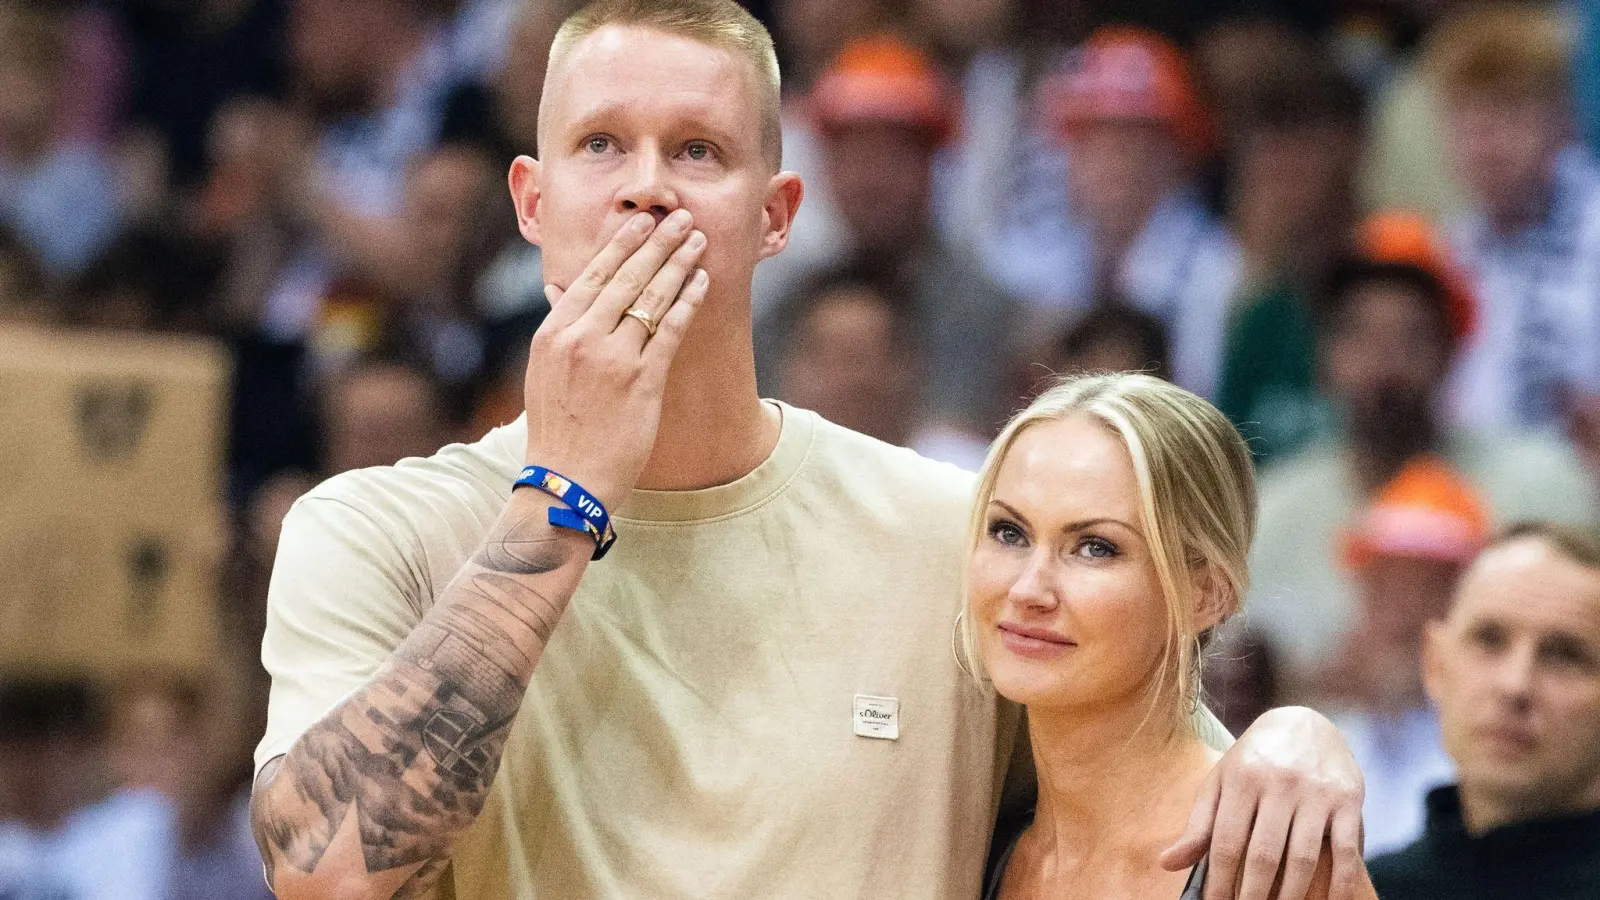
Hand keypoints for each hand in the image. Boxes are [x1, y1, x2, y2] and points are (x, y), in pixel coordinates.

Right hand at [522, 209, 708, 508]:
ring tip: (697, 241)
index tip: (640, 222)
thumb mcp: (544, 372)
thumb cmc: (556, 430)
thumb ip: (558, 328)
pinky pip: (670, 330)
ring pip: (651, 298)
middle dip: (656, 243)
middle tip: (679, 218)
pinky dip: (688, 302)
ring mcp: (613, 359)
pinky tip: (701, 282)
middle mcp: (582, 339)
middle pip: (626, 278)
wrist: (564, 482)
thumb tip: (561, 290)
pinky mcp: (642, 381)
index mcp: (554, 333)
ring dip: (678, 264)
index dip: (621, 245)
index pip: (592, 275)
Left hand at [1161, 707, 1365, 899]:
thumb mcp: (1220, 782)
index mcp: (1242, 779)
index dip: (1220, 881)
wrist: (1305, 722)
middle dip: (1253, 894)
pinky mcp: (1348, 799)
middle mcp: (1279, 784)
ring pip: (1302, 856)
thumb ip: (1198, 824)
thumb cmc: (1254, 761)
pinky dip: (1341, 881)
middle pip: (1264, 854)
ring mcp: (1316, 792)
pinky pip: (1345, 849)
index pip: (1227, 841)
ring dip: (1290, 895)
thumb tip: (1167, 863)